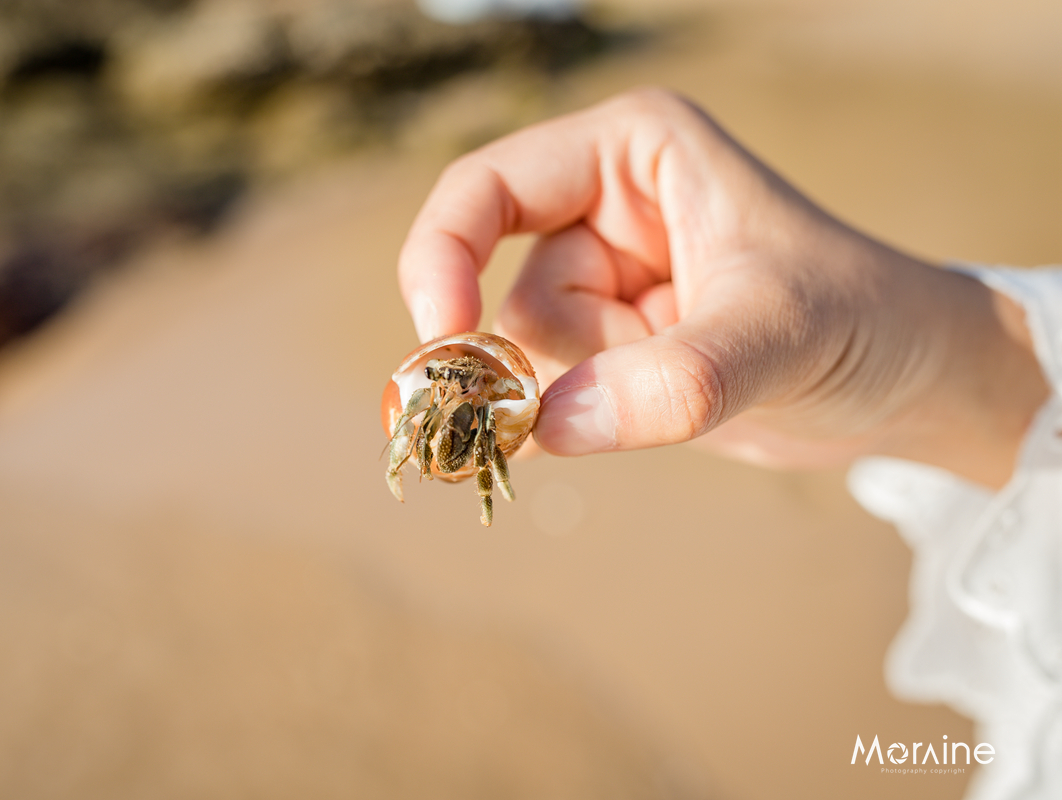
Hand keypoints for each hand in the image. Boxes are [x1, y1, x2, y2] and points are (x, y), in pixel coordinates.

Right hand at [398, 89, 1046, 487]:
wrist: (907, 382)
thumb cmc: (862, 321)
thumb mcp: (776, 337)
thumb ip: (670, 382)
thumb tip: (546, 427)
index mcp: (631, 152)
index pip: (489, 186)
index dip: (444, 255)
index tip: (444, 338)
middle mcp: (602, 207)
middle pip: (500, 287)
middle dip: (529, 358)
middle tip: (576, 408)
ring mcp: (604, 281)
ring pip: (525, 354)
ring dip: (581, 393)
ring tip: (688, 389)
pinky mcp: (611, 347)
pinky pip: (548, 391)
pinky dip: (573, 421)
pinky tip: (647, 416)